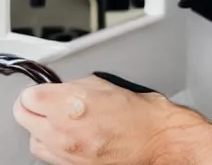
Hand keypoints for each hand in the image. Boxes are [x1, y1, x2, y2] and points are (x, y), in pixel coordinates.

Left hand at [13, 75, 211, 164]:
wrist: (157, 140)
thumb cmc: (140, 111)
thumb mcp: (106, 84)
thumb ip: (77, 85)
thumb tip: (61, 88)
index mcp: (71, 104)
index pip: (29, 96)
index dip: (38, 89)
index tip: (45, 89)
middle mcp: (63, 131)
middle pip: (23, 116)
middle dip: (34, 106)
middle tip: (47, 101)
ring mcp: (65, 152)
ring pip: (33, 139)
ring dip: (41, 127)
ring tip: (59, 119)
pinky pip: (48, 155)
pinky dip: (53, 144)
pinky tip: (70, 135)